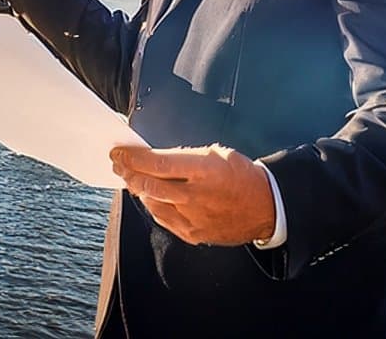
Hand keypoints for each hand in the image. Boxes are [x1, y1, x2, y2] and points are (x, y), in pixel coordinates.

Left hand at [108, 144, 276, 245]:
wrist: (267, 209)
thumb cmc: (241, 176)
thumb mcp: (216, 154)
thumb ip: (183, 157)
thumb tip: (153, 157)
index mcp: (204, 170)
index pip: (158, 163)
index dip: (133, 158)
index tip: (119, 152)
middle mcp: (196, 196)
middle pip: (149, 185)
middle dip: (127, 172)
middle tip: (118, 164)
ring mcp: (193, 218)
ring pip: (151, 202)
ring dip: (137, 188)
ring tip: (131, 177)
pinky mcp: (193, 233)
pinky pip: (162, 218)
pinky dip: (152, 204)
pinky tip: (149, 195)